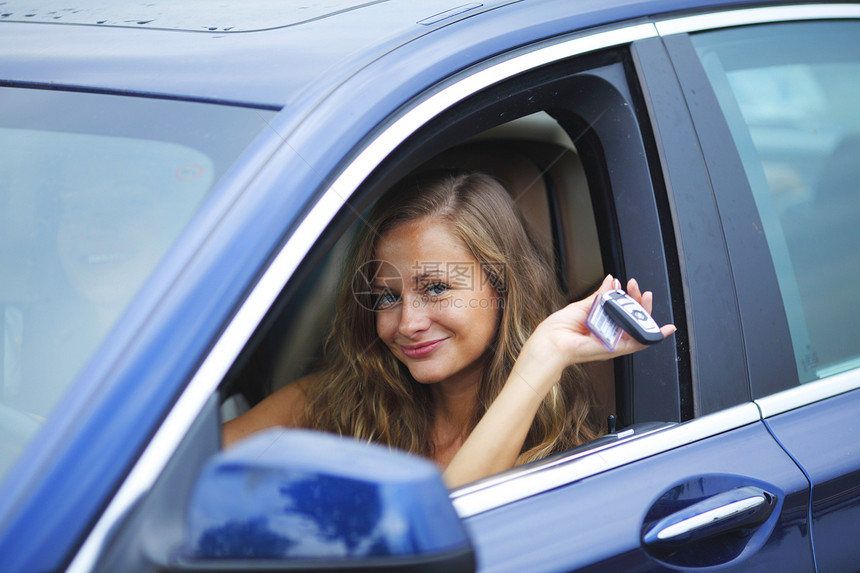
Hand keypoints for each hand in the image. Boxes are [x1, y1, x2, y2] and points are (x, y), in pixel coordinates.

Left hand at [522, 275, 675, 374]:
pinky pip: (637, 344)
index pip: (622, 308)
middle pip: (633, 316)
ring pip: (638, 327)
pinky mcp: (615, 349)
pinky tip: (662, 329)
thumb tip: (611, 281)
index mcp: (601, 322)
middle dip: (638, 300)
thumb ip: (600, 295)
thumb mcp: (582, 306)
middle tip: (635, 287)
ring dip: (645, 311)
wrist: (551, 342)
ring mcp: (613, 340)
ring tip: (644, 296)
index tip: (628, 283)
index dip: (629, 296)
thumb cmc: (558, 329)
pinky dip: (652, 337)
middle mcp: (609, 332)